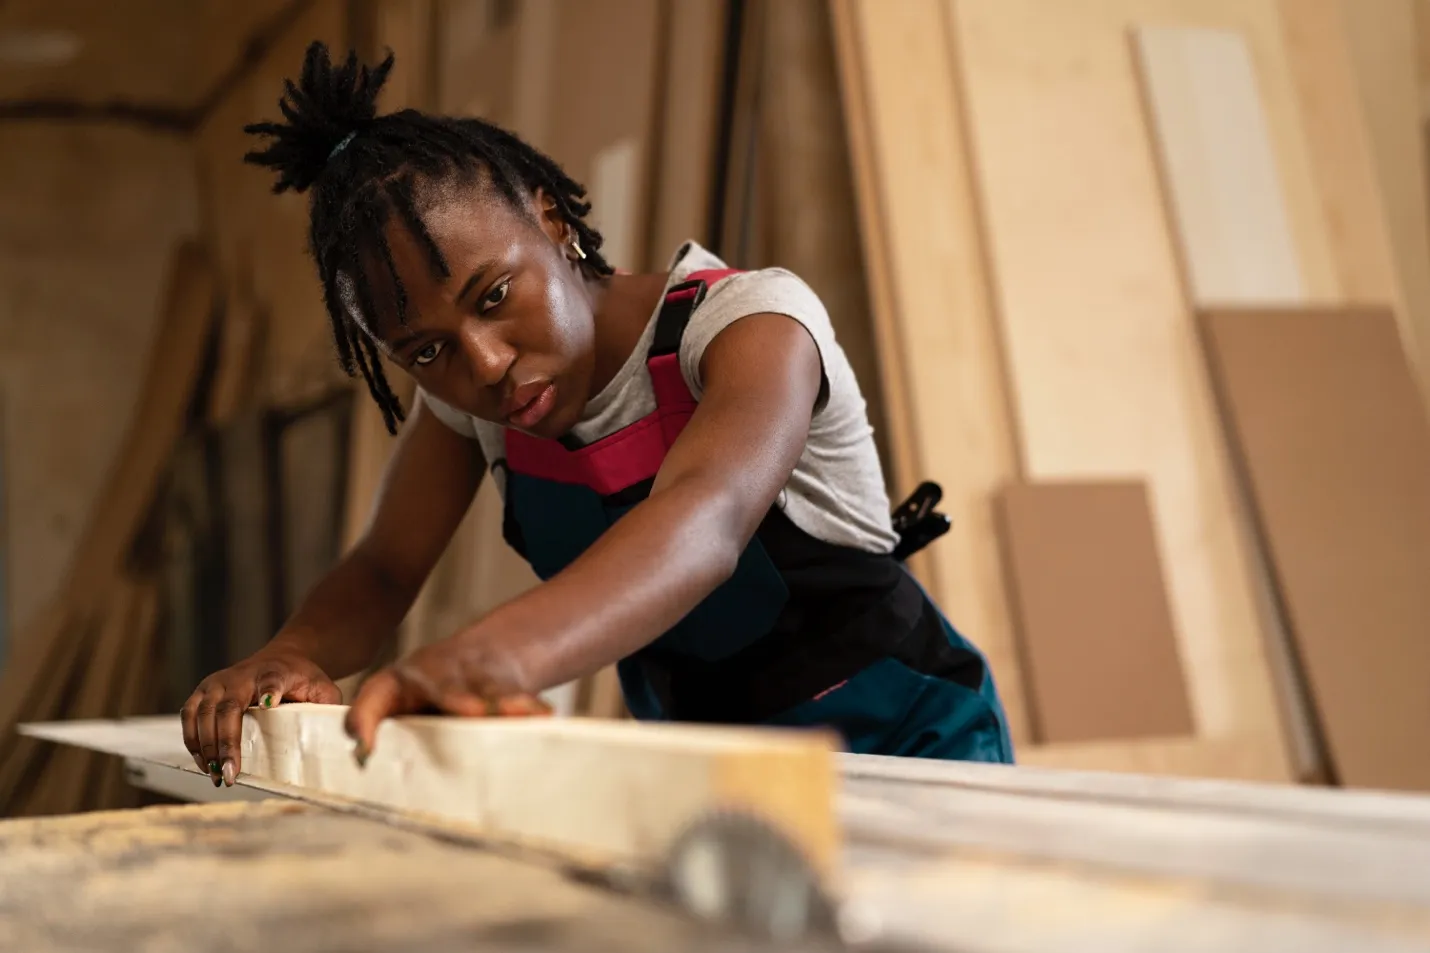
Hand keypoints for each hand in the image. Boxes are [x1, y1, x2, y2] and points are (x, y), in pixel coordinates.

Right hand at [181, 647, 341, 785]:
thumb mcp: (323, 688)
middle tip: (230, 773)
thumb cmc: (303, 679)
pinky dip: (192, 741)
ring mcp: (218, 682)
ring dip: (206, 747)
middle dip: (226, 743)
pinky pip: (189, 717)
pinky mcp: (202, 691)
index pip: (272, 679)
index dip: (269, 690)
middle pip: (228, 707)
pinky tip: (204, 764)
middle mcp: (241, 674)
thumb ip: (327, 706)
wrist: (283, 658)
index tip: (268, 703)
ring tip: (217, 775)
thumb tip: (340, 734)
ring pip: (202, 714)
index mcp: (276, 671)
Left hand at [344, 632, 550, 762]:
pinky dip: (531, 708)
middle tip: (473, 711)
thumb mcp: (394, 710)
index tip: (365, 749)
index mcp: (394, 685)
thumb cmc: (423, 700)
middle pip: (446, 685)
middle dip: (459, 698)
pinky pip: (517, 697)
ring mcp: (474, 676)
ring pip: (490, 689)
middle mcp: (435, 675)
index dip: (367, 719)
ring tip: (523, 713)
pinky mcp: (504, 685)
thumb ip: (378, 732)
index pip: (375, 698)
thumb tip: (363, 767)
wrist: (481, 657)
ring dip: (506, 700)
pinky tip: (546, 717)